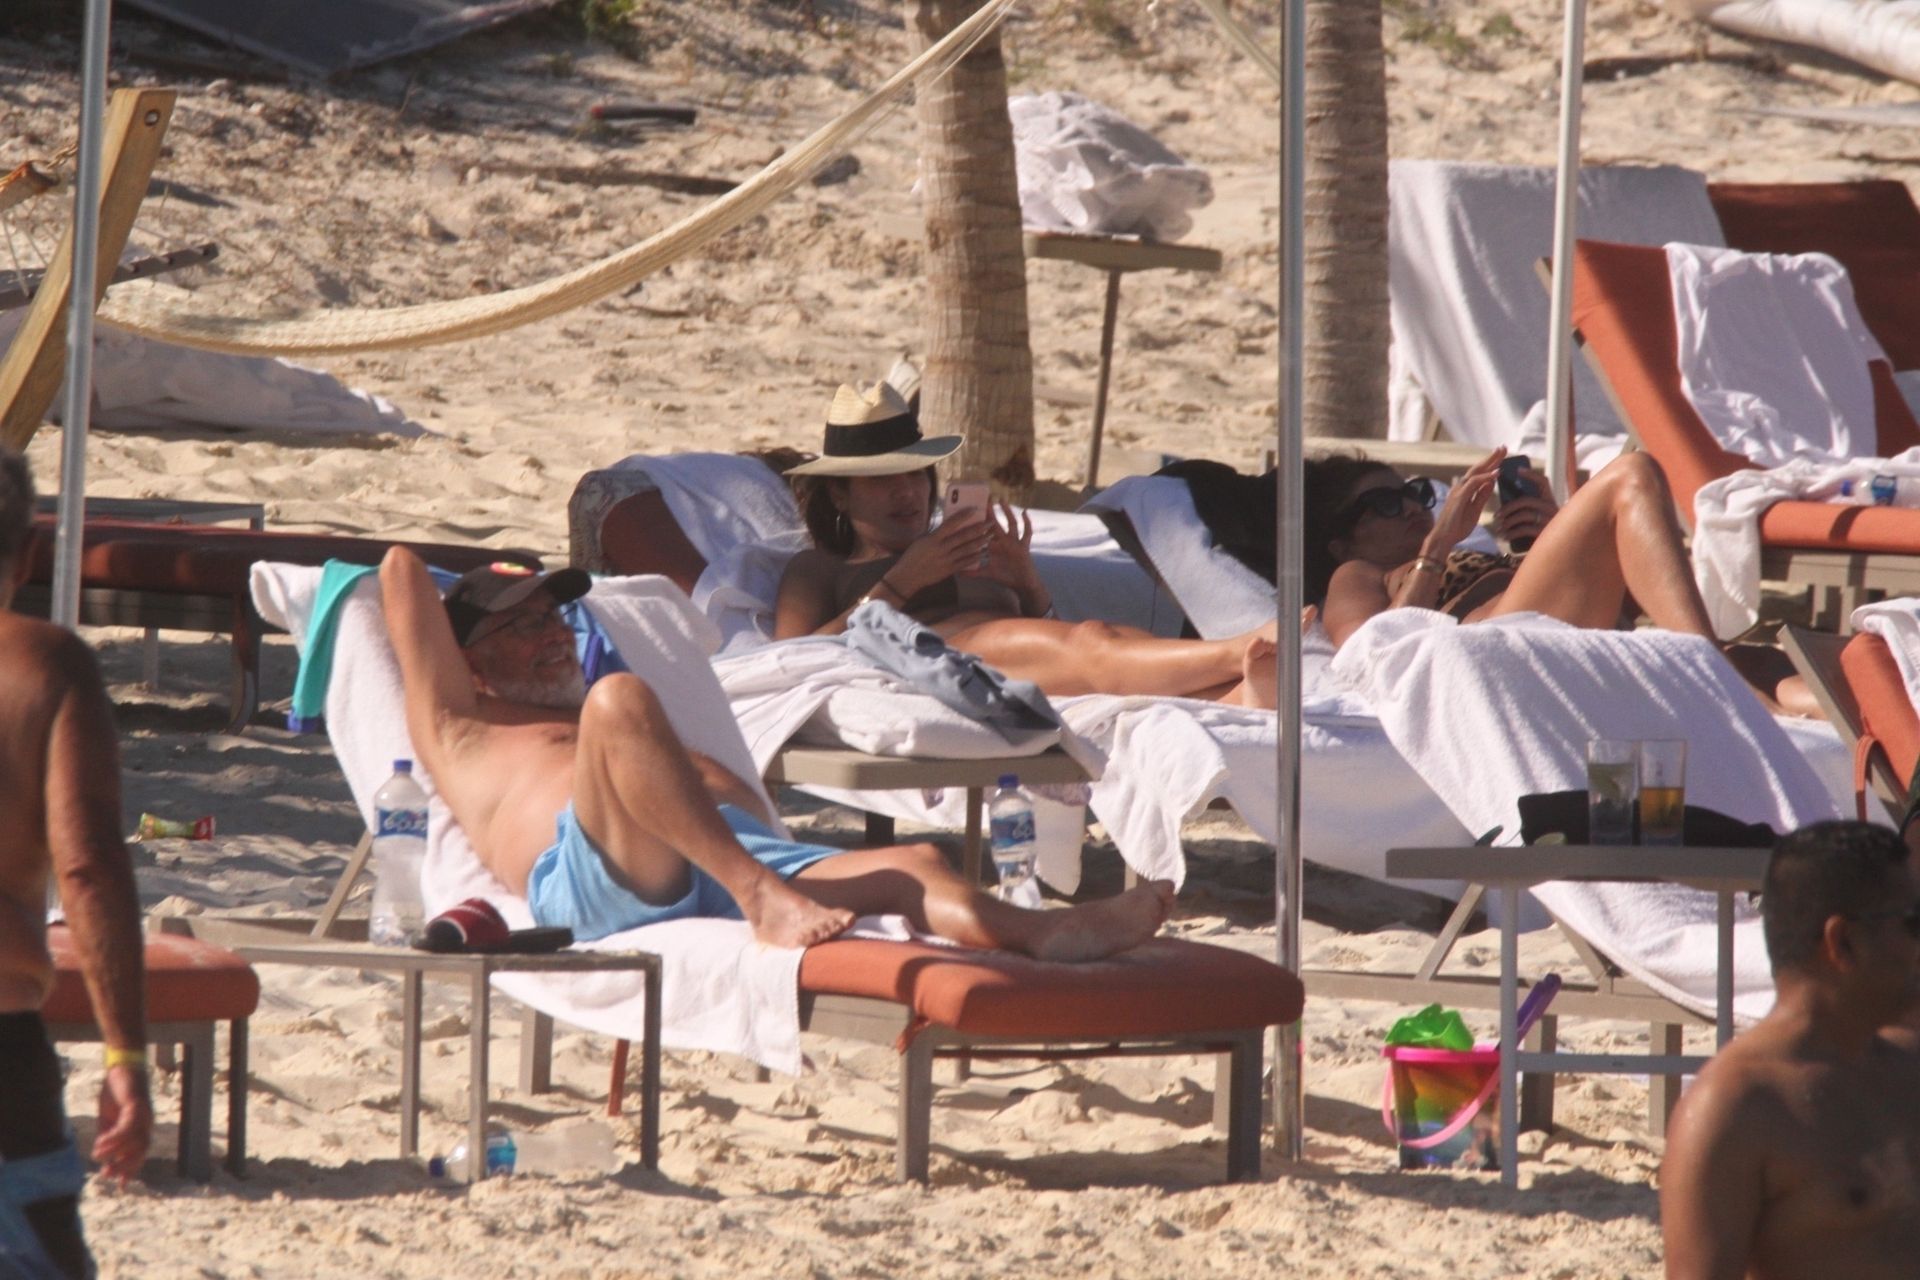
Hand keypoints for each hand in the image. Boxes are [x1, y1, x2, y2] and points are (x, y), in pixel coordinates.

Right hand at [93, 1065, 151, 1182]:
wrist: (120, 1067)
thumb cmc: (115, 1093)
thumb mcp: (108, 1120)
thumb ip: (107, 1138)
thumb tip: (102, 1158)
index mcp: (140, 1128)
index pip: (140, 1153)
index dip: (132, 1169)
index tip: (121, 1185)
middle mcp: (146, 1123)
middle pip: (140, 1150)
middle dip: (124, 1165)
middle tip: (106, 1174)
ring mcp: (143, 1114)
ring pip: (135, 1141)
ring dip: (116, 1152)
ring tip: (97, 1156)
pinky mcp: (137, 1105)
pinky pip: (127, 1127)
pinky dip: (114, 1138)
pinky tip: (100, 1142)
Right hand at [885, 509, 992, 597]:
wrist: (907, 576)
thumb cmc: (913, 555)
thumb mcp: (922, 540)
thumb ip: (936, 533)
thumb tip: (950, 525)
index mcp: (933, 538)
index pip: (951, 523)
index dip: (964, 515)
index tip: (975, 509)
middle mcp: (941, 548)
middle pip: (964, 536)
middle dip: (979, 529)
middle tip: (990, 523)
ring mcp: (946, 560)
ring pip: (967, 549)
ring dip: (980, 542)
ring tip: (990, 536)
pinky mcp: (948, 570)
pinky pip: (965, 563)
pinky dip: (974, 557)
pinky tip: (983, 553)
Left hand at [978, 502, 1039, 582]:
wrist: (1022, 584)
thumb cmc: (1005, 577)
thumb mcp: (987, 573)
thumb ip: (973, 572)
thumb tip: (957, 573)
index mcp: (993, 546)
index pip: (984, 531)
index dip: (978, 521)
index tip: (971, 509)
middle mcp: (1003, 541)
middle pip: (995, 523)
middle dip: (991, 511)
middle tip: (985, 498)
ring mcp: (1014, 542)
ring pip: (1011, 523)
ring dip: (1007, 511)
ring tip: (1002, 499)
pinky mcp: (1024, 546)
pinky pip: (1026, 532)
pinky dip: (1027, 522)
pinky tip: (1024, 512)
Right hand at [1425, 448, 1503, 555]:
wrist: (1444, 538)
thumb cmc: (1457, 526)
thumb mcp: (1475, 510)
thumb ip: (1482, 496)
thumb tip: (1491, 482)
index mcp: (1465, 490)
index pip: (1480, 473)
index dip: (1491, 464)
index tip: (1502, 456)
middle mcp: (1461, 487)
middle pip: (1478, 468)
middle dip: (1491, 458)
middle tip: (1503, 447)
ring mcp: (1458, 491)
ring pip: (1475, 472)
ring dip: (1489, 462)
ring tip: (1501, 454)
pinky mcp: (1458, 497)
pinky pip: (1473, 483)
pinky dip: (1485, 477)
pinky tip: (1496, 473)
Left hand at [1492, 464, 1557, 547]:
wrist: (1555, 551)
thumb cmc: (1541, 533)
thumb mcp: (1537, 517)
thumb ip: (1527, 508)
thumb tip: (1506, 501)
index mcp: (1550, 501)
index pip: (1543, 482)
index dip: (1531, 475)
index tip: (1517, 470)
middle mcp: (1553, 508)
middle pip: (1526, 500)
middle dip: (1508, 507)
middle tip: (1497, 516)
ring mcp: (1550, 521)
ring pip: (1524, 514)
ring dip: (1507, 521)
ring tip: (1499, 528)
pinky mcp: (1545, 533)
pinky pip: (1524, 529)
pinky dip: (1511, 533)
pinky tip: (1504, 537)